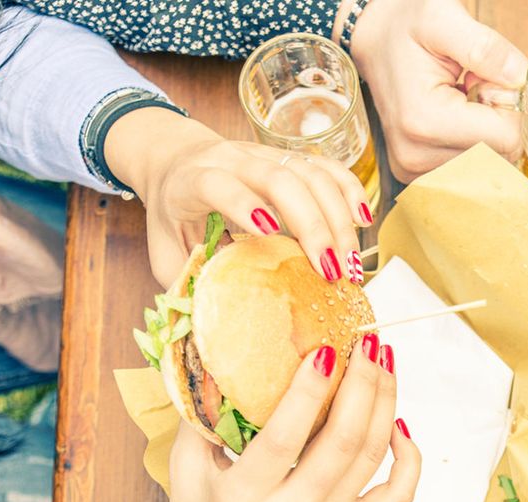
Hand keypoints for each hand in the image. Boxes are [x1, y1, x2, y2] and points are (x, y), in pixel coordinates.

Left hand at [103, 109, 370, 286]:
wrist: (176, 160)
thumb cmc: (173, 212)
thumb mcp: (164, 248)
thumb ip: (183, 279)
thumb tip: (211, 319)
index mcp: (194, 179)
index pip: (220, 184)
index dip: (243, 203)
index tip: (268, 231)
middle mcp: (233, 160)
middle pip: (280, 179)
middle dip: (313, 225)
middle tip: (332, 270)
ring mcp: (265, 156)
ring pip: (310, 173)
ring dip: (338, 217)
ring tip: (349, 262)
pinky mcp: (290, 158)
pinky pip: (327, 167)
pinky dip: (350, 191)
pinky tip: (363, 221)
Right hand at [118, 337, 420, 501]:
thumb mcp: (185, 465)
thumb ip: (203, 412)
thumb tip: (226, 350)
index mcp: (244, 498)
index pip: (286, 438)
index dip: (310, 391)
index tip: (325, 349)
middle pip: (344, 442)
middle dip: (363, 385)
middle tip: (367, 342)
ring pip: (372, 459)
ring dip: (385, 404)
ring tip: (384, 363)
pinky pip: (396, 496)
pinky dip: (407, 459)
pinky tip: (398, 425)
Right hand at [347, 0, 526, 181]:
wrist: (374, 38)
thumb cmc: (405, 26)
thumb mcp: (443, 18)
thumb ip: (486, 48)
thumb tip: (521, 79)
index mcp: (425, 121)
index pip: (507, 138)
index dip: (510, 106)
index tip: (484, 79)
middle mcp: (416, 156)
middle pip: (500, 156)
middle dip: (499, 120)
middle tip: (470, 86)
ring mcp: (414, 170)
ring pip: (489, 164)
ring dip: (486, 133)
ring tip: (458, 99)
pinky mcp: (416, 174)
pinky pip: (470, 169)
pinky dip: (472, 145)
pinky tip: (452, 119)